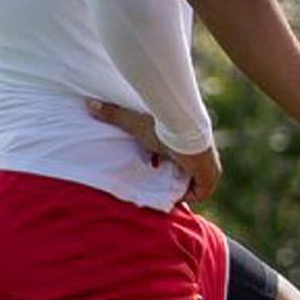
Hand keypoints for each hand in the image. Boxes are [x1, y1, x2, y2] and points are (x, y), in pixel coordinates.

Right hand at [87, 99, 221, 207]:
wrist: (184, 129)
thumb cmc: (163, 125)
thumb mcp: (137, 124)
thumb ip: (115, 116)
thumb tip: (89, 104)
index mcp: (186, 147)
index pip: (177, 164)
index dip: (165, 171)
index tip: (152, 172)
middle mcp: (199, 158)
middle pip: (186, 177)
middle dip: (171, 183)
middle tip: (154, 186)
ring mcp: (208, 168)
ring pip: (194, 185)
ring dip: (180, 189)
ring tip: (163, 190)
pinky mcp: (210, 176)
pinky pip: (201, 193)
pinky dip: (188, 195)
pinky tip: (175, 193)